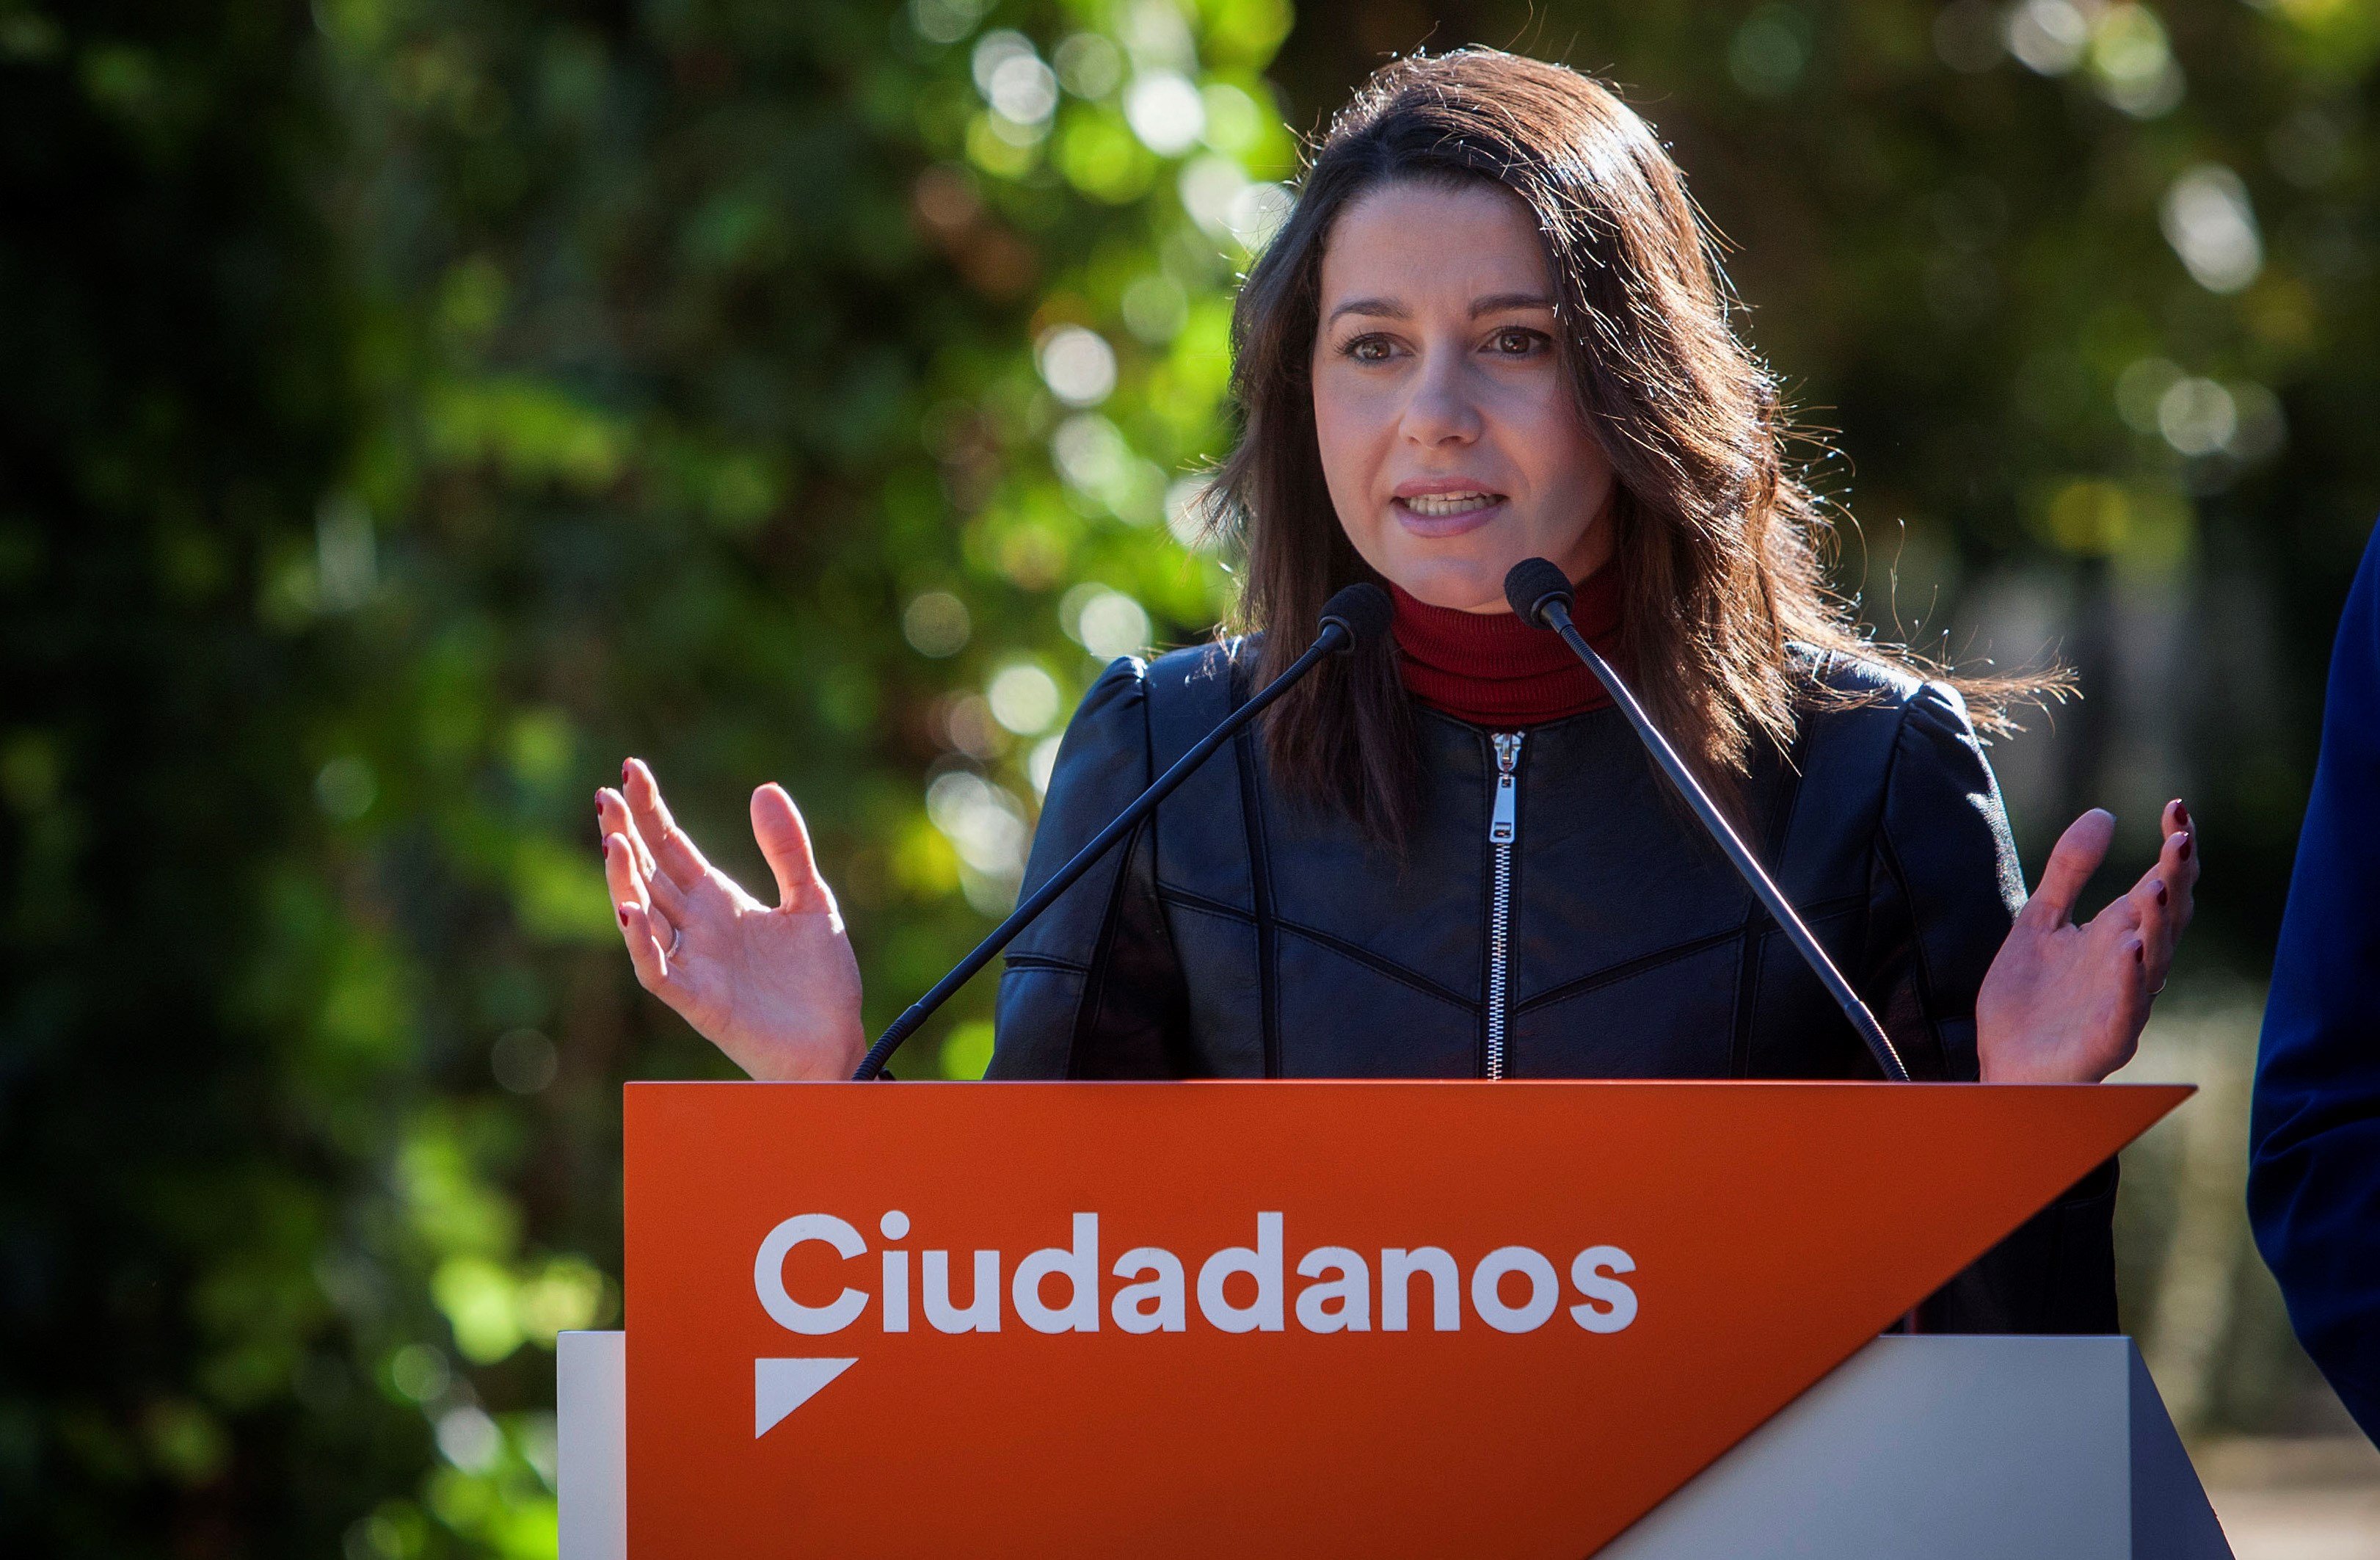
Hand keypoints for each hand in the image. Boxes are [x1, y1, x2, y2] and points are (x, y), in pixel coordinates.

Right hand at [596, 759, 867, 1080]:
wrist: (836, 1043)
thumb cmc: (820, 981)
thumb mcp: (812, 902)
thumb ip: (787, 850)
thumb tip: (763, 788)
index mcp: (720, 900)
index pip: (672, 846)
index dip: (650, 810)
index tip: (630, 768)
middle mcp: (697, 927)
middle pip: (649, 873)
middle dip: (625, 835)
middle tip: (604, 796)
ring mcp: (692, 963)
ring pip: (642, 916)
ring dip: (624, 880)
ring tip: (613, 841)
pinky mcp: (697, 1000)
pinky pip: (658, 969)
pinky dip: (642, 940)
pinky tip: (630, 908)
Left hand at [1976, 800, 2197, 1082]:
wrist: (2002, 1066)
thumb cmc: (2029, 1000)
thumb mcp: (2040, 921)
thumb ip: (2069, 872)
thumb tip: (2105, 813)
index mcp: (2118, 935)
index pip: (2158, 884)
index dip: (2172, 848)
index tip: (2176, 806)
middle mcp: (2131, 965)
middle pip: (2168, 917)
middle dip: (2176, 878)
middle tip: (2181, 837)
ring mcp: (2124, 1002)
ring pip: (2156, 960)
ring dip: (2158, 922)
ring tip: (2156, 884)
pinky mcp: (2109, 1038)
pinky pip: (2128, 1009)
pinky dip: (2132, 981)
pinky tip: (2133, 952)